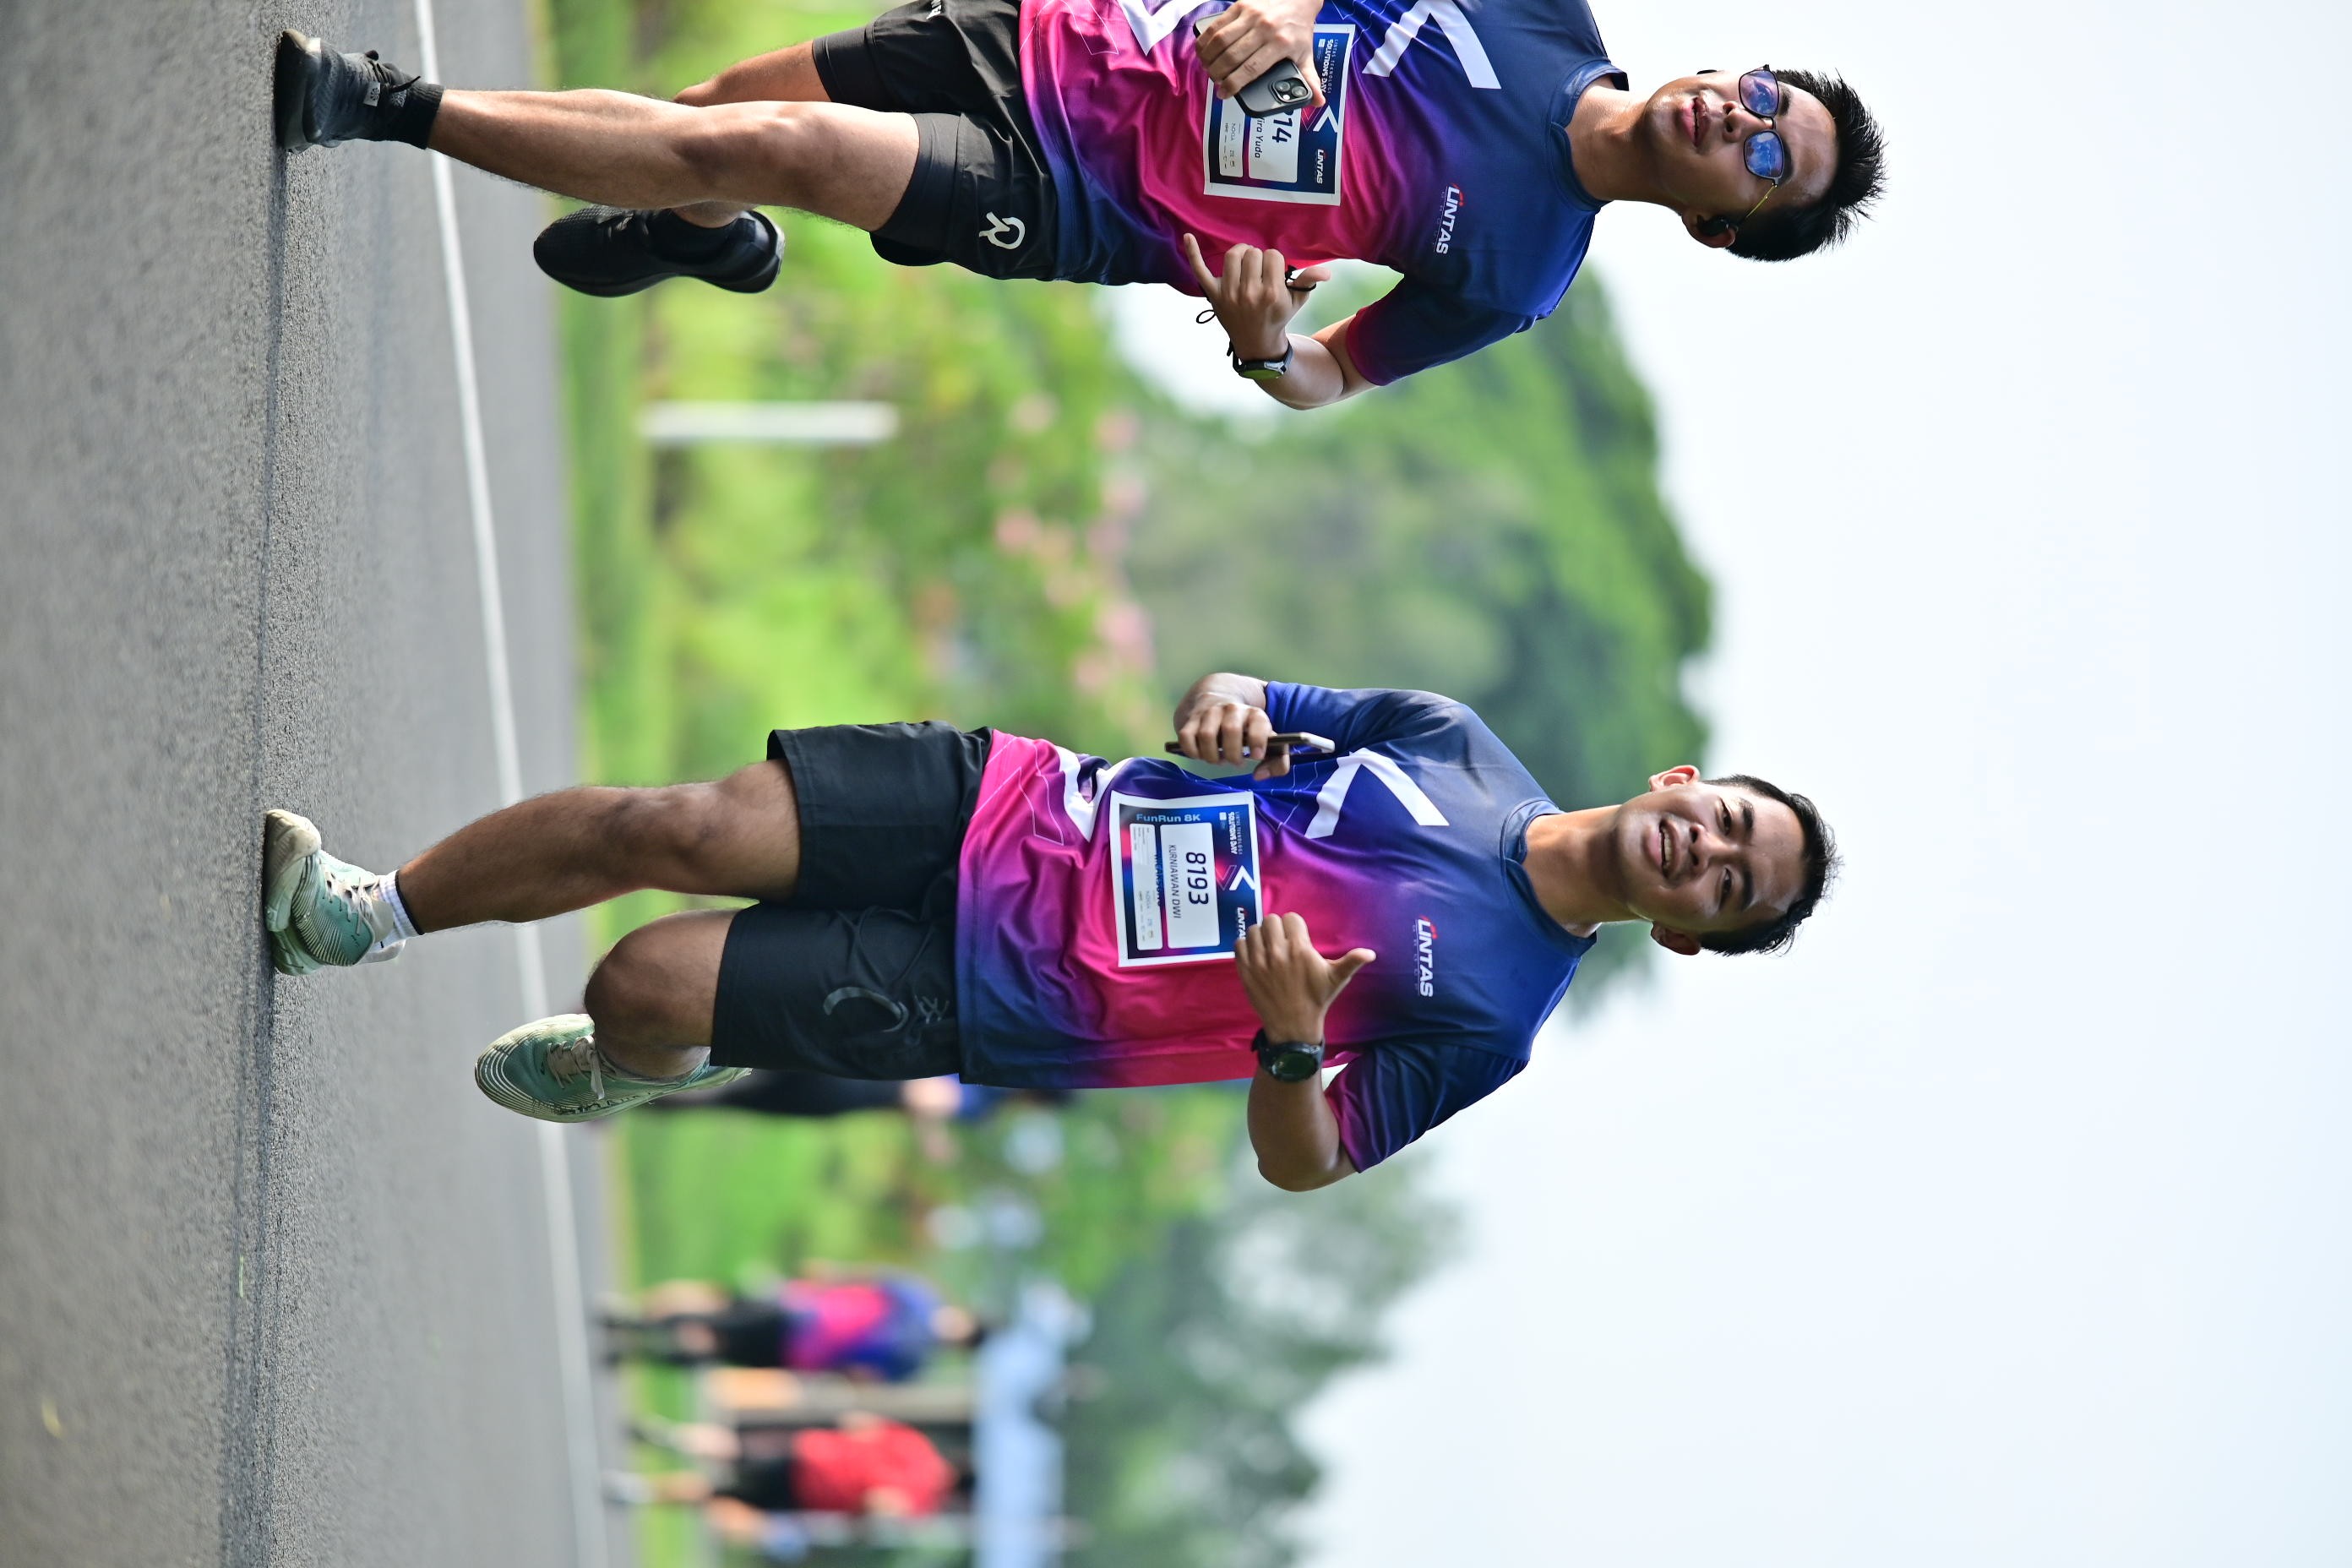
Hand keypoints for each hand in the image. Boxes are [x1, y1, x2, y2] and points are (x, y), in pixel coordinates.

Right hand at [1173, 697, 1292, 778]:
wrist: (1218, 698)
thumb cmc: (1246, 729)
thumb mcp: (1268, 742)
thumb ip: (1277, 763)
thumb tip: (1259, 776)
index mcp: (1254, 714)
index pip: (1258, 722)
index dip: (1257, 740)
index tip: (1256, 756)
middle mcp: (1232, 709)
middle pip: (1231, 730)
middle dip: (1233, 754)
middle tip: (1236, 762)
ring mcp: (1209, 712)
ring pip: (1206, 735)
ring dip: (1212, 755)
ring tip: (1219, 759)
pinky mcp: (1191, 719)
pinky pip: (1186, 737)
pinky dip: (1192, 752)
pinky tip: (1201, 755)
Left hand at [1183, 235, 1332, 363]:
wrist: (1256, 343)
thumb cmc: (1278, 316)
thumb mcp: (1297, 301)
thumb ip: (1308, 281)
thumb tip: (1326, 271)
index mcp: (1272, 294)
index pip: (1272, 256)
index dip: (1275, 261)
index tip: (1274, 274)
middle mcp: (1249, 293)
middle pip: (1253, 252)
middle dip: (1259, 258)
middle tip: (1260, 272)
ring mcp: (1228, 294)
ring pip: (1233, 254)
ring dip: (1241, 254)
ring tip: (1246, 265)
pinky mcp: (1213, 295)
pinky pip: (1199, 270)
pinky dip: (1193, 253)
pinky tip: (1187, 237)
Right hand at [1194, 0, 1324, 104]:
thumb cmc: (1299, 29)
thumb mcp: (1306, 54)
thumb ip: (1309, 79)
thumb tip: (1317, 101)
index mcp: (1280, 44)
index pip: (1251, 69)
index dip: (1233, 84)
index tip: (1223, 94)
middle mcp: (1265, 29)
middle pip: (1232, 56)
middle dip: (1218, 74)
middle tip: (1215, 82)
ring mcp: (1251, 15)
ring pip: (1221, 40)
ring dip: (1209, 58)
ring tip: (1208, 68)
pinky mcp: (1240, 5)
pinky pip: (1217, 25)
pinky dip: (1206, 40)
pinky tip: (1203, 51)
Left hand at [1235, 912, 1373, 1042]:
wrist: (1293, 1026)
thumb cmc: (1316, 999)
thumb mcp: (1336, 980)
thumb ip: (1352, 962)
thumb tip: (1370, 953)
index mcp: (1299, 949)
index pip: (1291, 918)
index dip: (1295, 926)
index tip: (1297, 938)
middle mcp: (1276, 952)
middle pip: (1271, 920)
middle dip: (1278, 928)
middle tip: (1282, 941)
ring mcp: (1258, 961)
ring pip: (1253, 930)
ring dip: (1261, 935)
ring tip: (1269, 947)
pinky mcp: (1244, 971)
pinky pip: (1239, 944)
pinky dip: (1246, 946)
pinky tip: (1256, 954)